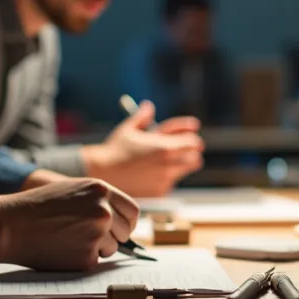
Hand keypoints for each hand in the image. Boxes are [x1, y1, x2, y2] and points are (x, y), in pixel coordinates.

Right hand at [3, 177, 139, 270]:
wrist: (10, 225)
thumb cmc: (37, 206)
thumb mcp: (73, 190)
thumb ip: (99, 200)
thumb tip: (121, 219)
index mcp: (101, 191)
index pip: (132, 211)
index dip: (126, 222)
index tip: (120, 228)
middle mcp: (104, 212)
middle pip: (125, 232)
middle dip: (111, 236)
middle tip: (87, 236)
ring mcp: (97, 235)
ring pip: (111, 249)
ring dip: (96, 248)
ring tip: (68, 239)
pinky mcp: (87, 258)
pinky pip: (94, 262)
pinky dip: (81, 259)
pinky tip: (61, 249)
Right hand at [83, 100, 204, 196]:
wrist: (102, 174)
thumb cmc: (115, 149)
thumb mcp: (129, 129)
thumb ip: (143, 116)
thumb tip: (149, 106)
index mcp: (165, 146)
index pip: (194, 142)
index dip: (193, 140)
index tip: (191, 140)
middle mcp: (168, 165)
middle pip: (195, 160)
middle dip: (190, 155)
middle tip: (182, 152)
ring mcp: (164, 180)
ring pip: (183, 172)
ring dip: (178, 166)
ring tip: (161, 162)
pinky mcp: (159, 192)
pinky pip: (170, 184)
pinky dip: (165, 179)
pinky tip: (149, 174)